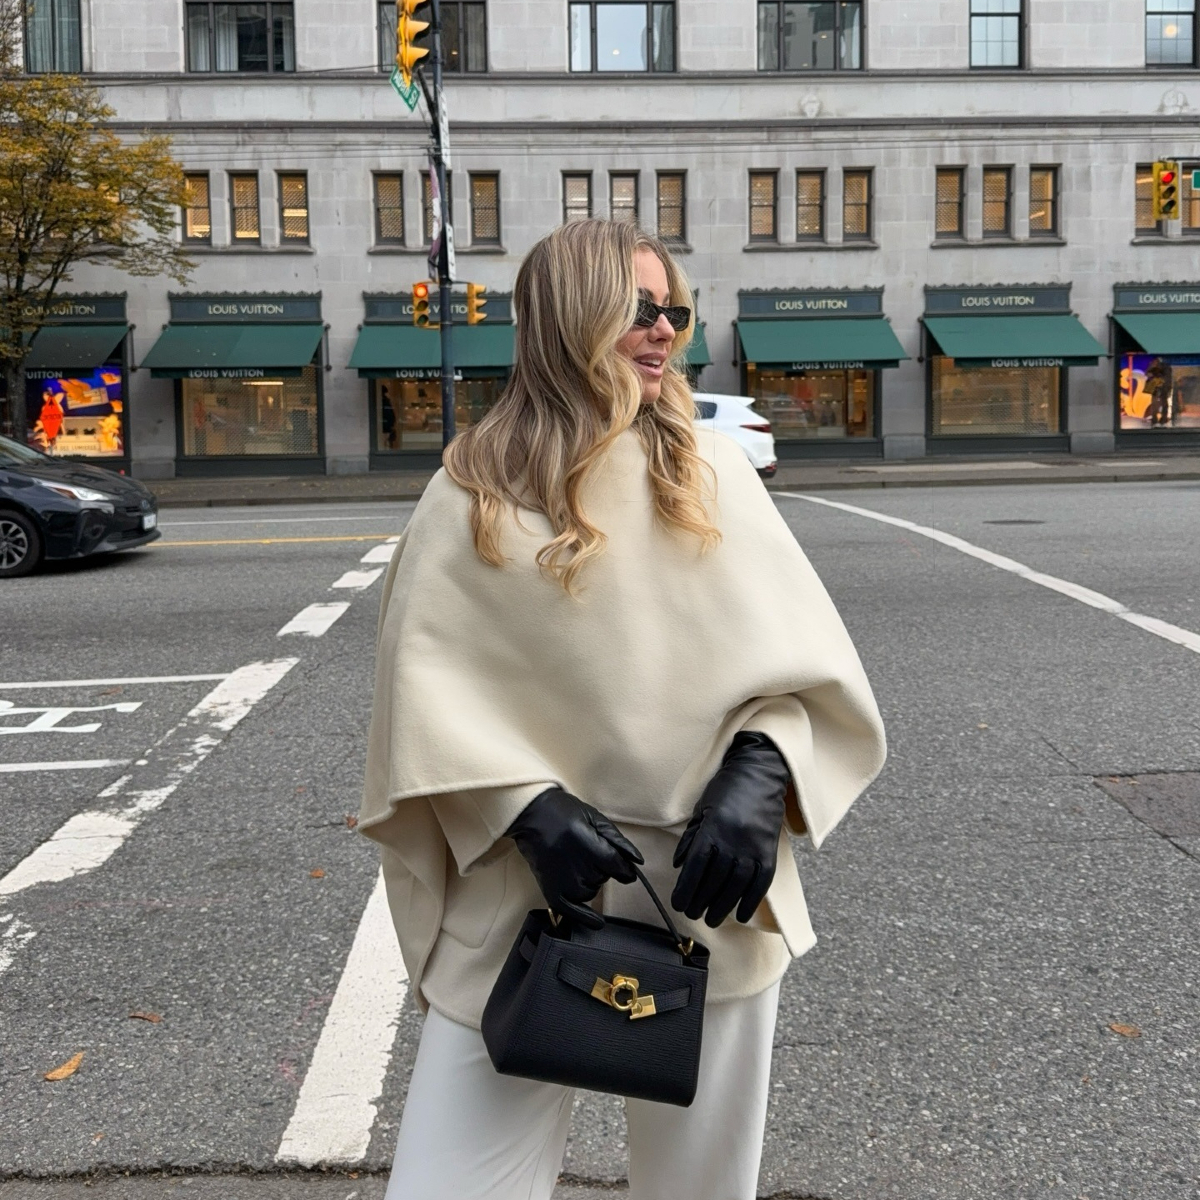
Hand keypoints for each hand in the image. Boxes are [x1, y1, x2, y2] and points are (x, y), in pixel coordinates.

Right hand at [507, 787, 642, 928]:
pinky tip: (597, 921)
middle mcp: (575, 866)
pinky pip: (573, 911)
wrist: (531, 815)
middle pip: (603, 878)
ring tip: (574, 862)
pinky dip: (585, 916)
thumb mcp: (594, 817)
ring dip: (590, 882)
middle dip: (601, 867)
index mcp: (587, 844)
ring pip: (591, 892)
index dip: (625, 869)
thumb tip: (637, 861)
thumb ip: (617, 840)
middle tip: (584, 850)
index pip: (617, 867)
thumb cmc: (563, 811)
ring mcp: (562, 881)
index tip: (627, 871)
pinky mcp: (550, 890)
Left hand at [671, 732, 790, 927]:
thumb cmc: (727, 788)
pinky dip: (750, 901)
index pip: (696, 866)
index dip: (686, 888)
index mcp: (713, 827)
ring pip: (736, 885)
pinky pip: (761, 882)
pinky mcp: (769, 850)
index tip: (678, 903)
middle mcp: (734, 838)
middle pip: (714, 879)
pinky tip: (740, 914)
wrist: (761, 772)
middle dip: (701, 901)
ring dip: (722, 906)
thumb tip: (679, 866)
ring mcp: (754, 846)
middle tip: (693, 914)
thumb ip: (691, 837)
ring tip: (712, 918)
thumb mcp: (702, 808)